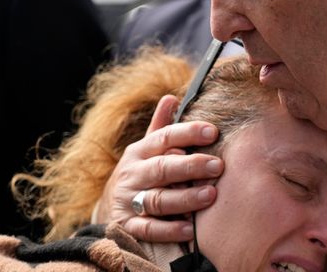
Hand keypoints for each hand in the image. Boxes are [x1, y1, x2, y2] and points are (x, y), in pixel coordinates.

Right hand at [94, 95, 223, 241]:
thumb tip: (171, 97)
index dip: (187, 133)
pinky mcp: (128, 227)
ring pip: (157, 199)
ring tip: (209, 196)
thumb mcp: (146, 149)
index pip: (163, 138)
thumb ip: (161, 127)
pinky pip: (149, 229)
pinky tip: (190, 229)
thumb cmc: (141, 172)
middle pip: (162, 168)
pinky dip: (169, 230)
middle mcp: (132, 174)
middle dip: (191, 166)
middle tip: (218, 166)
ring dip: (185, 198)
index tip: (213, 131)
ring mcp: (128, 201)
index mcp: (139, 151)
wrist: (108, 207)